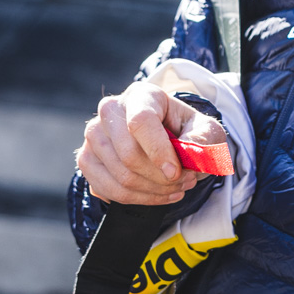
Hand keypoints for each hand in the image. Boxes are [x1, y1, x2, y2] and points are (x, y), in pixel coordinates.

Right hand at [77, 82, 228, 205]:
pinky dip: (138, 198)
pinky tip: (160, 194)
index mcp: (141, 95)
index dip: (158, 150)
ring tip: (177, 188)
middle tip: (186, 181)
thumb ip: (203, 139)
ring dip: (153, 190)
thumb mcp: (206, 129)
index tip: (176, 172)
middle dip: (160, 177)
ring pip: (119, 176)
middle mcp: (110, 111)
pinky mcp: (87, 161)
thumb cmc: (187, 131)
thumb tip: (191, 152)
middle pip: (128, 154)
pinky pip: (108, 189)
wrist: (169, 140)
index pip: (141, 121)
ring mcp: (93, 137)